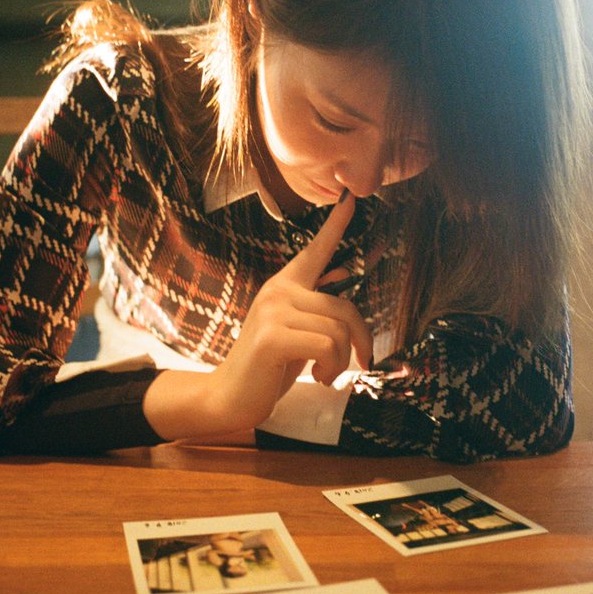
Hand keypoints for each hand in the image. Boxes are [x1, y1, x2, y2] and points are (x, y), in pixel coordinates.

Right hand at [206, 191, 372, 430]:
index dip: (336, 224)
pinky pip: (326, 346)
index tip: (352, 197)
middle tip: (358, 363)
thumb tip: (342, 269)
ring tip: (326, 373)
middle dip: (360, 340)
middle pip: (344, 307)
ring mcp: (272, 311)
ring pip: (338, 330)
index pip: (315, 250)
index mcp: (285, 285)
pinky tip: (318, 379)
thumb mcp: (298, 329)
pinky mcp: (272, 336)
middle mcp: (278, 290)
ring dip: (342, 360)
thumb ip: (317, 302)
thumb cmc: (269, 365)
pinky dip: (332, 368)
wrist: (232, 396)